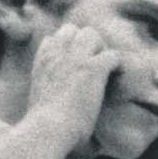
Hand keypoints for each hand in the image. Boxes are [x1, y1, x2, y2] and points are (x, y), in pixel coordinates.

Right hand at [26, 22, 120, 146]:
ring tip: (106, 70)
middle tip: (95, 65)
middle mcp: (56, 53)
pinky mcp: (93, 69)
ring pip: (92, 35)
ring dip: (101, 49)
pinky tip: (117, 78)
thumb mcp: (39, 98)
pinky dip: (118, 65)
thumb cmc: (43, 125)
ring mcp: (75, 58)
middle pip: (73, 30)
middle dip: (86, 43)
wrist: (49, 128)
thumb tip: (54, 100)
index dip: (69, 48)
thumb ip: (48, 88)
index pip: (54, 39)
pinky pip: (113, 55)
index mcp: (42, 61)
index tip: (77, 64)